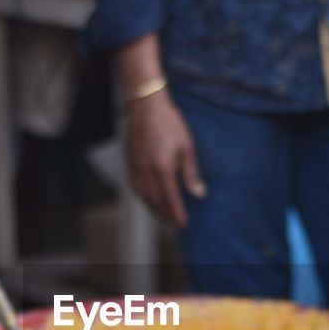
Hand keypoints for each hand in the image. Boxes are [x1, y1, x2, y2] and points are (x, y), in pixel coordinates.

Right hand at [125, 92, 205, 227]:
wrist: (146, 105)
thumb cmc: (170, 123)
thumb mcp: (187, 147)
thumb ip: (191, 173)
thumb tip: (199, 194)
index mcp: (163, 168)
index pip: (170, 199)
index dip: (177, 214)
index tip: (184, 224)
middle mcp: (147, 171)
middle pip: (155, 202)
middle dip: (165, 216)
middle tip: (175, 224)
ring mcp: (136, 167)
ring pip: (143, 197)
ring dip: (154, 210)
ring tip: (164, 217)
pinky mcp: (130, 162)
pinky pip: (135, 187)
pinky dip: (144, 198)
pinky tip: (150, 200)